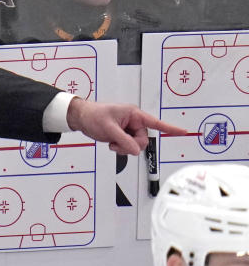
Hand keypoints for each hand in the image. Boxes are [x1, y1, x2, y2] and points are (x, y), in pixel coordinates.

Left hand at [66, 98, 185, 154]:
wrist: (81, 118)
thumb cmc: (93, 115)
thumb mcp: (108, 128)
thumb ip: (123, 140)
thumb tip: (135, 150)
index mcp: (134, 114)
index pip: (155, 122)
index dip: (170, 128)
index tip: (183, 132)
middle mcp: (133, 122)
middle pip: (143, 140)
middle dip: (131, 145)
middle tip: (116, 142)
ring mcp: (128, 129)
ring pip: (136, 145)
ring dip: (124, 147)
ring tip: (111, 142)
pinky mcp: (123, 136)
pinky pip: (128, 147)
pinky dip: (120, 148)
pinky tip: (111, 143)